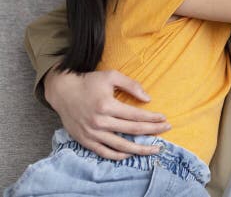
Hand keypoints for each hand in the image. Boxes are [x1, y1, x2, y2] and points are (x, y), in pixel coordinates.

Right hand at [45, 68, 169, 159]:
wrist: (62, 92)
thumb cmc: (89, 82)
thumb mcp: (111, 76)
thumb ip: (131, 85)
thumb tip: (148, 99)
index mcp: (107, 106)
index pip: (136, 116)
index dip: (153, 118)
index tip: (165, 118)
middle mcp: (100, 122)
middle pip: (133, 131)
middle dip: (153, 131)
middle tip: (167, 129)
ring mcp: (92, 134)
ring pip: (121, 146)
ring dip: (140, 149)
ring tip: (155, 149)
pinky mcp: (85, 141)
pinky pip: (105, 153)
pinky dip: (119, 155)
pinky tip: (131, 154)